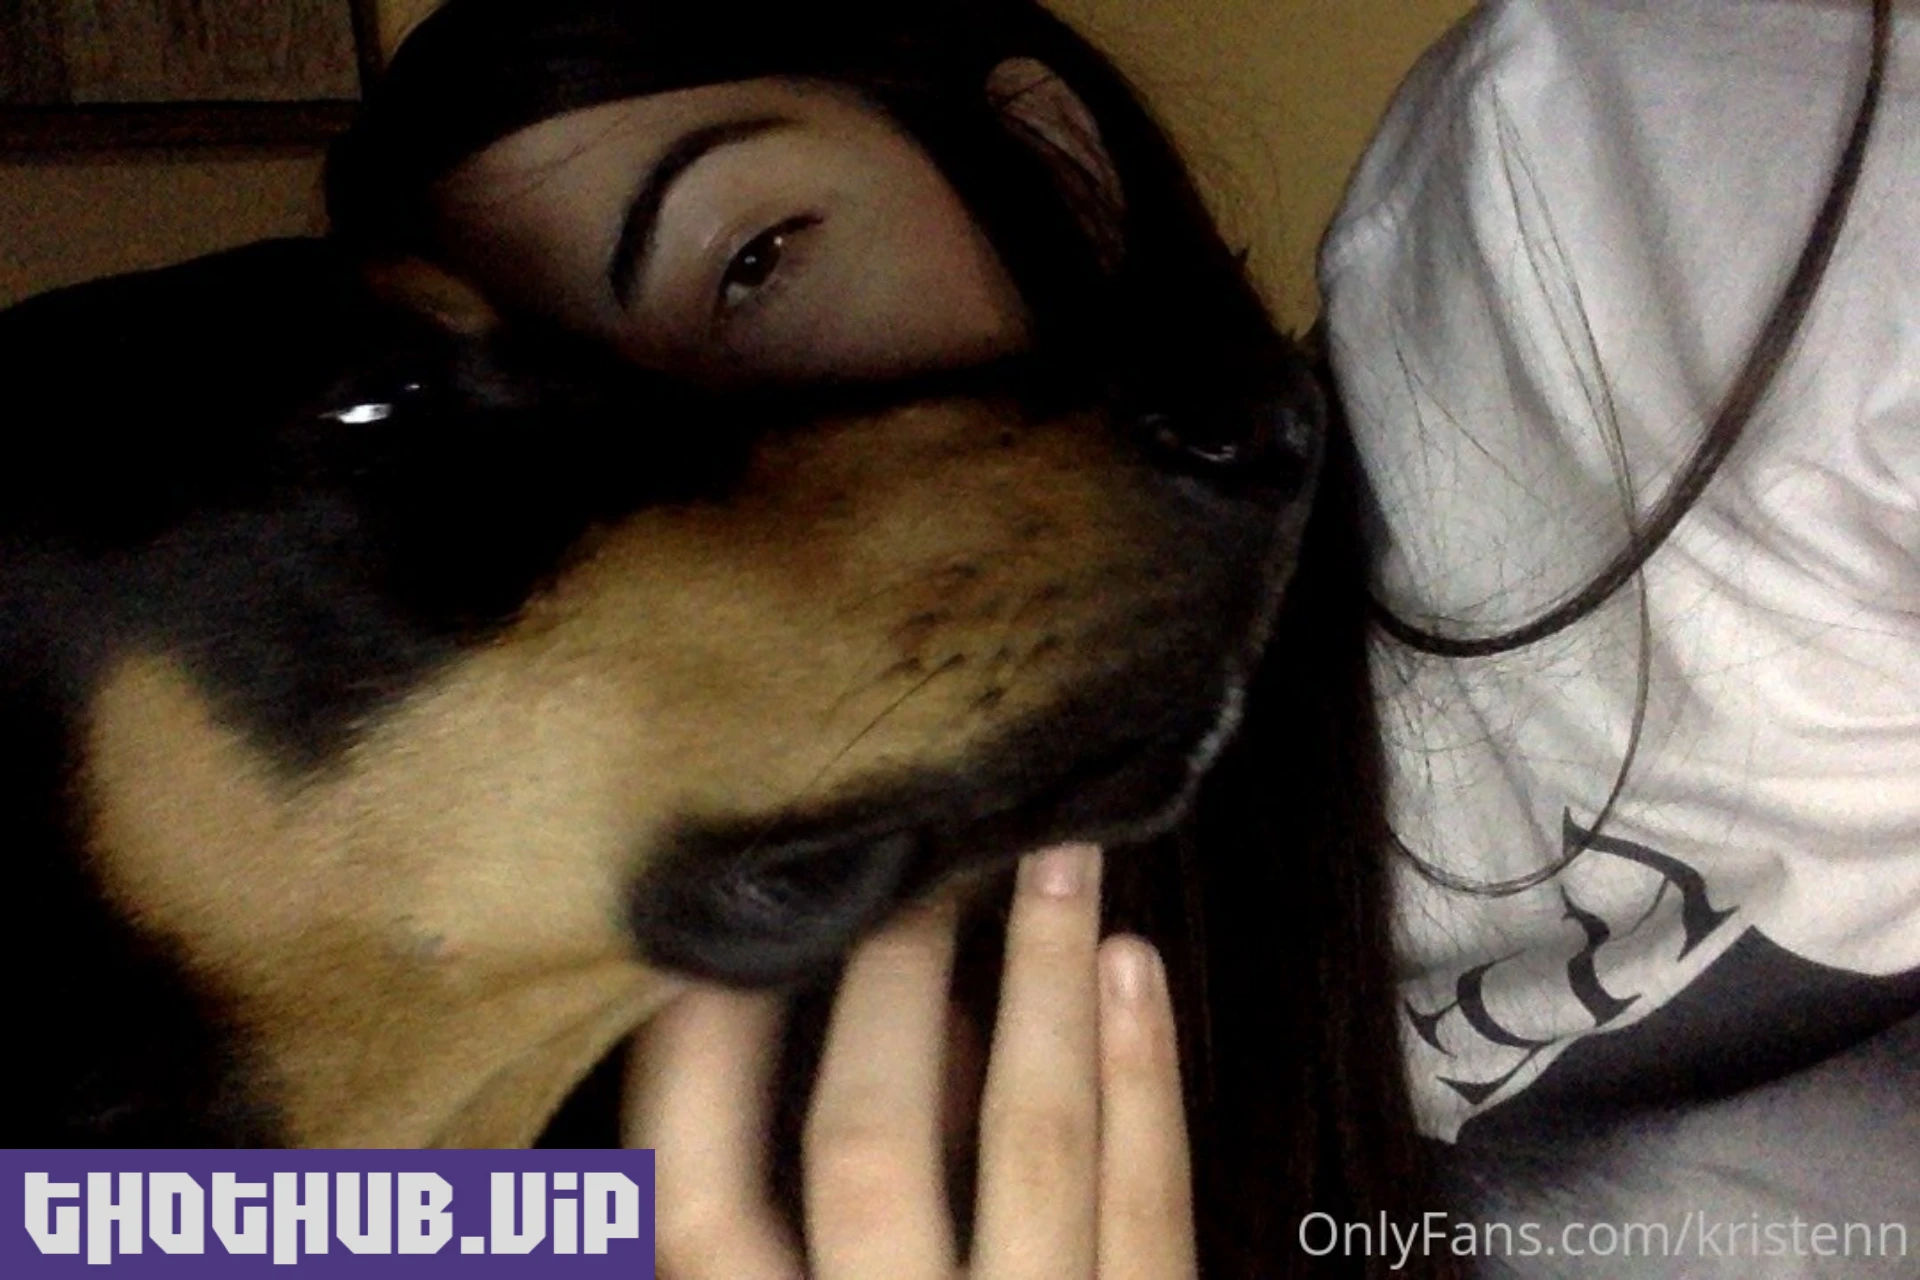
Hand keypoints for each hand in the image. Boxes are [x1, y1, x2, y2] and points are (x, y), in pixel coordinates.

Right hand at [626, 844, 1196, 1278]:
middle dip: (892, 983)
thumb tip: (876, 1079)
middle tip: (918, 855)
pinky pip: (1152, 1206)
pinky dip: (1144, 1080)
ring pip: (1033, 1144)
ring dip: (1044, 985)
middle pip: (872, 1145)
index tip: (726, 940)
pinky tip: (1134, 973)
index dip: (701, 1065)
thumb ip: (784, 1254)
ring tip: (1056, 860)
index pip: (703, 1209)